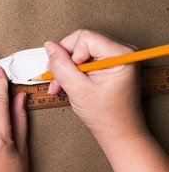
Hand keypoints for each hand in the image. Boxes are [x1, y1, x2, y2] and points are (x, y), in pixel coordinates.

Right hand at [44, 29, 146, 143]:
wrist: (118, 134)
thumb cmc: (108, 117)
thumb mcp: (78, 90)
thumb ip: (61, 66)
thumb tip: (50, 47)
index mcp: (120, 54)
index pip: (84, 37)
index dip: (70, 55)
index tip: (70, 74)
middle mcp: (119, 52)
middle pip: (80, 42)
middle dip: (64, 61)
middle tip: (57, 79)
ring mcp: (113, 57)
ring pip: (78, 51)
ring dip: (65, 68)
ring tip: (60, 85)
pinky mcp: (107, 64)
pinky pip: (82, 59)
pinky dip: (71, 71)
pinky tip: (67, 83)